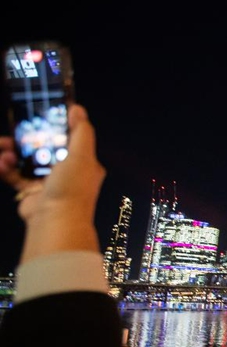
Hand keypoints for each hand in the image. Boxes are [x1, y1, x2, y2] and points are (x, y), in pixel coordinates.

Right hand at [0, 104, 104, 263]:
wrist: (55, 221)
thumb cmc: (73, 189)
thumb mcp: (82, 155)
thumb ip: (81, 131)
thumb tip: (77, 109)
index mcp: (84, 163)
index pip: (70, 139)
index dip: (55, 127)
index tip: (39, 116)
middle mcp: (67, 172)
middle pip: (44, 148)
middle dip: (27, 139)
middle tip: (14, 132)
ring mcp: (48, 182)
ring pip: (27, 160)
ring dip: (13, 152)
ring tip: (4, 150)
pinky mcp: (31, 192)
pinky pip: (15, 175)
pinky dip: (6, 168)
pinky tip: (2, 162)